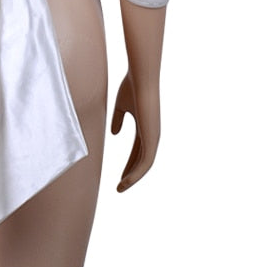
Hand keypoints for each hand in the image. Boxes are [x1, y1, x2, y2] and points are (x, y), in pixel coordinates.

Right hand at [110, 71, 159, 191]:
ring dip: (133, 178)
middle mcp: (152, 134)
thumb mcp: (121, 105)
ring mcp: (153, 137)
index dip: (129, 164)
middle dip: (131, 174)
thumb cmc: (131, 86)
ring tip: (121, 188)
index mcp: (145, 127)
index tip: (119, 176)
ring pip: (145, 166)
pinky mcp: (152, 139)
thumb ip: (118, 119)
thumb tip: (114, 134)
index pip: (137, 151)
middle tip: (120, 186)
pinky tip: (125, 182)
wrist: (142, 78)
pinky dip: (136, 174)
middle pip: (141, 161)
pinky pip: (145, 163)